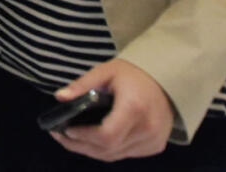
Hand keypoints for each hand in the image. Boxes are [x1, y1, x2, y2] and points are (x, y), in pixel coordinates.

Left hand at [50, 58, 173, 161]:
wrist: (165, 81)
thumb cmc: (133, 74)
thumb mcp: (105, 71)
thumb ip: (82, 84)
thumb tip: (60, 97)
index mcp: (134, 107)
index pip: (107, 135)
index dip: (84, 136)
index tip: (66, 130)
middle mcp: (147, 128)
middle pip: (108, 149)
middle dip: (80, 145)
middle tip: (61, 136)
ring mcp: (153, 140)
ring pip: (115, 155)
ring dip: (92, 150)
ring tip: (72, 139)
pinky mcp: (155, 146)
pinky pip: (125, 154)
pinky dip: (108, 150)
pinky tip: (93, 141)